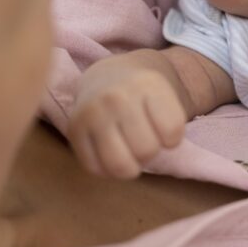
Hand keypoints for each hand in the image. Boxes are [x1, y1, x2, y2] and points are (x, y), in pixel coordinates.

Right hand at [68, 63, 185, 178]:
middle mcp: (117, 96)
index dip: (172, 140)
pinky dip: (107, 170)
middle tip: (144, 139)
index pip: (172, 132)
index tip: (163, 129)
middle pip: (146, 151)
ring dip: (129, 166)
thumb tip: (163, 151)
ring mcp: (93, 112)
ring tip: (129, 151)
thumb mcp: (166, 96)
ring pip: (120, 165)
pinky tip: (110, 153)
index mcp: (147, 84)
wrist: (107, 76)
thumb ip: (173, 123)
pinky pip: (95, 169)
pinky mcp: (74, 128)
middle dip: (149, 152)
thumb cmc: (143, 95)